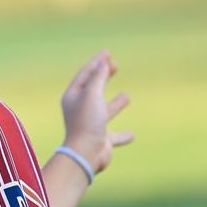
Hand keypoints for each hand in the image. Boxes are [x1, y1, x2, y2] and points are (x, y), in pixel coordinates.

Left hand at [59, 50, 133, 173]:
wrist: (85, 154)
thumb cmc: (86, 122)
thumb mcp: (92, 94)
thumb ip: (98, 78)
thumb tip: (103, 62)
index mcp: (73, 97)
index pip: (85, 74)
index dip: (96, 63)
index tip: (107, 53)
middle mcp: (81, 110)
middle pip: (93, 89)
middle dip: (103, 76)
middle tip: (115, 65)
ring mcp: (91, 125)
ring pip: (105, 111)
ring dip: (115, 103)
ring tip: (127, 95)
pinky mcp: (102, 139)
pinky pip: (114, 135)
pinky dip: (123, 135)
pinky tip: (133, 134)